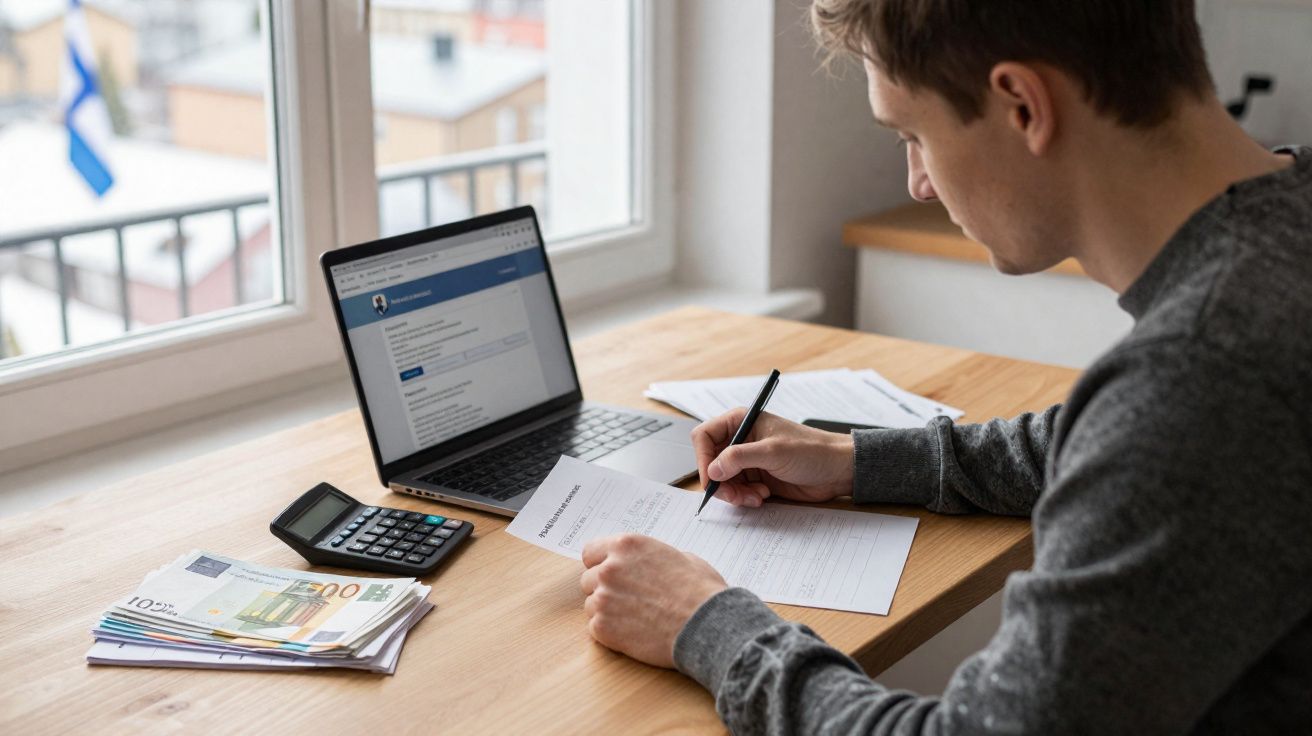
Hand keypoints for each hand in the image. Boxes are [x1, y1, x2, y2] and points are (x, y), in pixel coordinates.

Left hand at [580, 534, 726, 668]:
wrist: (706, 626)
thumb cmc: (701, 592)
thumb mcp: (682, 557)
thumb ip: (653, 557)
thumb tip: (648, 564)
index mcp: (627, 546)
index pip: (591, 552)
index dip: (601, 564)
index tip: (610, 574)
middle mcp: (609, 569)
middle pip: (588, 579)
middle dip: (605, 589)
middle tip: (628, 601)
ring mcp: (603, 598)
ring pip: (591, 605)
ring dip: (607, 611)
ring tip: (635, 619)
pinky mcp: (603, 628)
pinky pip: (595, 628)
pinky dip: (610, 633)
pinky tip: (633, 633)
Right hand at [691, 409, 854, 507]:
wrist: (837, 470)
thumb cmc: (812, 450)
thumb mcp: (773, 451)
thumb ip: (740, 457)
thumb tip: (713, 469)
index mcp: (741, 422)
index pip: (704, 436)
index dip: (703, 458)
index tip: (711, 479)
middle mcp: (741, 440)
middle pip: (710, 462)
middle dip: (721, 482)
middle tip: (735, 496)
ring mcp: (748, 460)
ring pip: (723, 480)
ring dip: (735, 493)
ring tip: (756, 496)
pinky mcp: (756, 478)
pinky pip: (737, 491)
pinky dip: (745, 498)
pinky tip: (763, 496)